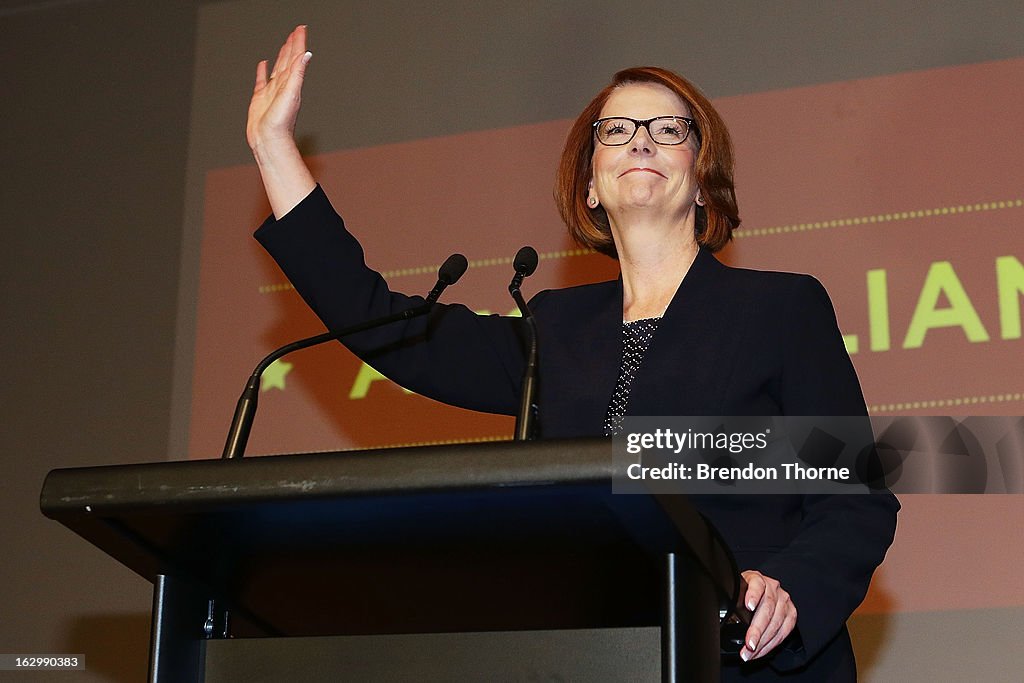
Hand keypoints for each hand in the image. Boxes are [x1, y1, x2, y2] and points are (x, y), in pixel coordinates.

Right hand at [247, 25, 311, 152]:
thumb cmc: (281, 123)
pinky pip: (262, 80)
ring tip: (285, 44)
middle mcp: (283, 86)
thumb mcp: (291, 94)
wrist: (268, 141)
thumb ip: (297, 74)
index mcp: (292, 83)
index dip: (298, 43)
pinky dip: (263, 71)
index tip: (301, 29)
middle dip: (292, 45)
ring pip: (277, 68)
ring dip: (281, 55)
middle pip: (288, 60)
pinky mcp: (260, 98)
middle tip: (296, 32)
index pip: (296, 58)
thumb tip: (306, 55)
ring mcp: (272, 92)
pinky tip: (264, 64)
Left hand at [739, 570, 796, 660]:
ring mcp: (784, 600)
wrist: (758, 592)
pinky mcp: (791, 613)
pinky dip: (771, 644)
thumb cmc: (744, 594)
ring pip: (776, 623)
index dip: (753, 595)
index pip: (756, 584)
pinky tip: (760, 651)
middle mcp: (773, 587)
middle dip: (757, 630)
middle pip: (767, 609)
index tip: (749, 606)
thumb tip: (723, 619)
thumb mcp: (736, 593)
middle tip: (749, 644)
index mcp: (756, 578)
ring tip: (750, 652)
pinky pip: (783, 632)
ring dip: (763, 642)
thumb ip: (733, 602)